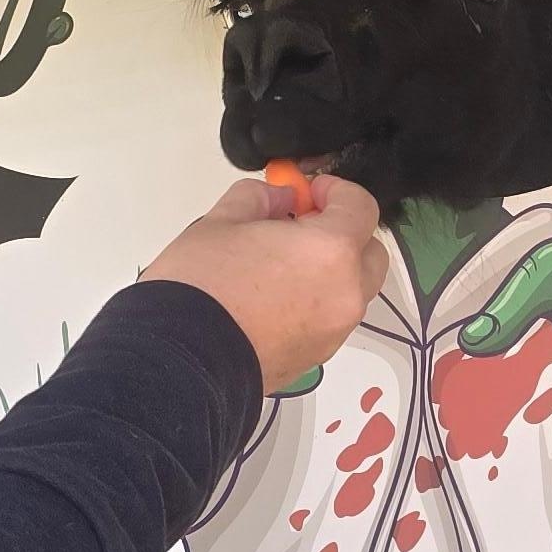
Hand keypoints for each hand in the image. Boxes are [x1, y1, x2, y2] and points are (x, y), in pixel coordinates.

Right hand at [142, 174, 388, 391]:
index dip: (337, 191)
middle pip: (370, 253)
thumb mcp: (222, 220)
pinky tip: (275, 300)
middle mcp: (346, 294)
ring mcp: (334, 332)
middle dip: (345, 234)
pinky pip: (331, 320)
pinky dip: (318, 302)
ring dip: (333, 271)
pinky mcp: (316, 359)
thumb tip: (284, 200)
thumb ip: (262, 198)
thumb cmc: (202, 283)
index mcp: (332, 252)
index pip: (362, 208)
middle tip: (301, 227)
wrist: (180, 360)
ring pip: (353, 291)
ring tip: (283, 266)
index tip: (307, 192)